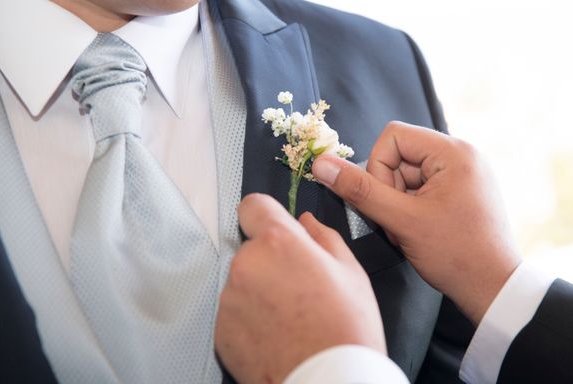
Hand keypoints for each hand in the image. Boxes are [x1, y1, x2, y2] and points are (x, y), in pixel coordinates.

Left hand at [215, 194, 385, 383]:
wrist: (327, 382)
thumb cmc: (345, 329)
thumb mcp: (350, 272)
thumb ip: (323, 237)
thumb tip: (306, 221)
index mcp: (279, 242)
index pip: (253, 205)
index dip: (265, 214)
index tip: (274, 227)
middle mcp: (247, 264)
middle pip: (251, 248)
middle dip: (270, 259)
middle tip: (298, 285)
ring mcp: (230, 298)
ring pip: (243, 280)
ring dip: (259, 289)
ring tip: (290, 314)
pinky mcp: (221, 329)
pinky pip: (234, 310)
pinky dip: (249, 317)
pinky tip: (276, 332)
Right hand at [312, 122, 521, 324]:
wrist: (494, 290)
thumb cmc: (455, 254)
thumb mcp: (401, 221)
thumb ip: (359, 190)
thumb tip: (321, 164)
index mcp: (453, 151)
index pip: (393, 136)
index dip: (378, 168)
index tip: (388, 202)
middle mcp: (461, 154)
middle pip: (399, 155)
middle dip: (390, 189)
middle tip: (399, 222)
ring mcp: (462, 172)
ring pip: (406, 174)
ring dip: (398, 202)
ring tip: (410, 230)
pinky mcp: (461, 189)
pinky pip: (421, 186)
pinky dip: (410, 207)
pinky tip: (420, 230)